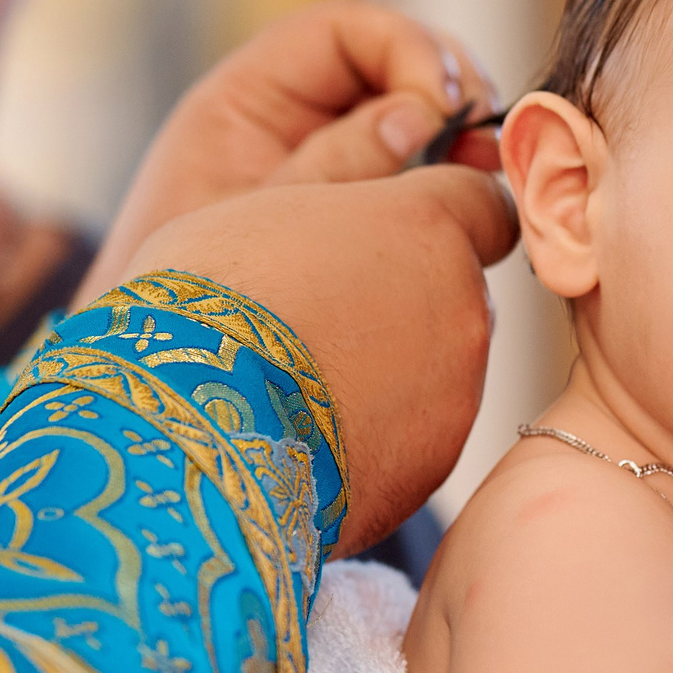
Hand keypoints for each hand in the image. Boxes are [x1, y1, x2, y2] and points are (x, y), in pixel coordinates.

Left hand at [85, 0, 498, 299]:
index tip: (441, 111)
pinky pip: (415, 181)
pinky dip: (449, 187)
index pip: (349, 30)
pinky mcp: (356, 216)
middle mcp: (290, 120)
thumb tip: (422, 116)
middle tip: (484, 142)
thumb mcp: (261, 215)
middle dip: (452, 90)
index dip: (410, 52)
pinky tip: (473, 216)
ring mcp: (326, 166)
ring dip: (459, 138)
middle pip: (395, 64)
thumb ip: (339, 160)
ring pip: (416, 121)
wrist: (165, 392)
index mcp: (248, 99)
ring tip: (487, 173)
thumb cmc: (183, 303)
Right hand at [121, 167, 515, 553]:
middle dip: (408, 301)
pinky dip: (375, 435)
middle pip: (457, 294)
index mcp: (426, 228)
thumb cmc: (207, 303)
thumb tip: (354, 227)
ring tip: (300, 387)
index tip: (406, 237)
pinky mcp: (431, 467)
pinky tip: (307, 437)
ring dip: (390, 372)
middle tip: (326, 319)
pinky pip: (412, 438)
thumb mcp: (266, 214)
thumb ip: (342, 215)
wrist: (189, 426)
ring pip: (439, 370)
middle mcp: (462, 309)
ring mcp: (455, 395)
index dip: (446, 221)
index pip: (483, 205)